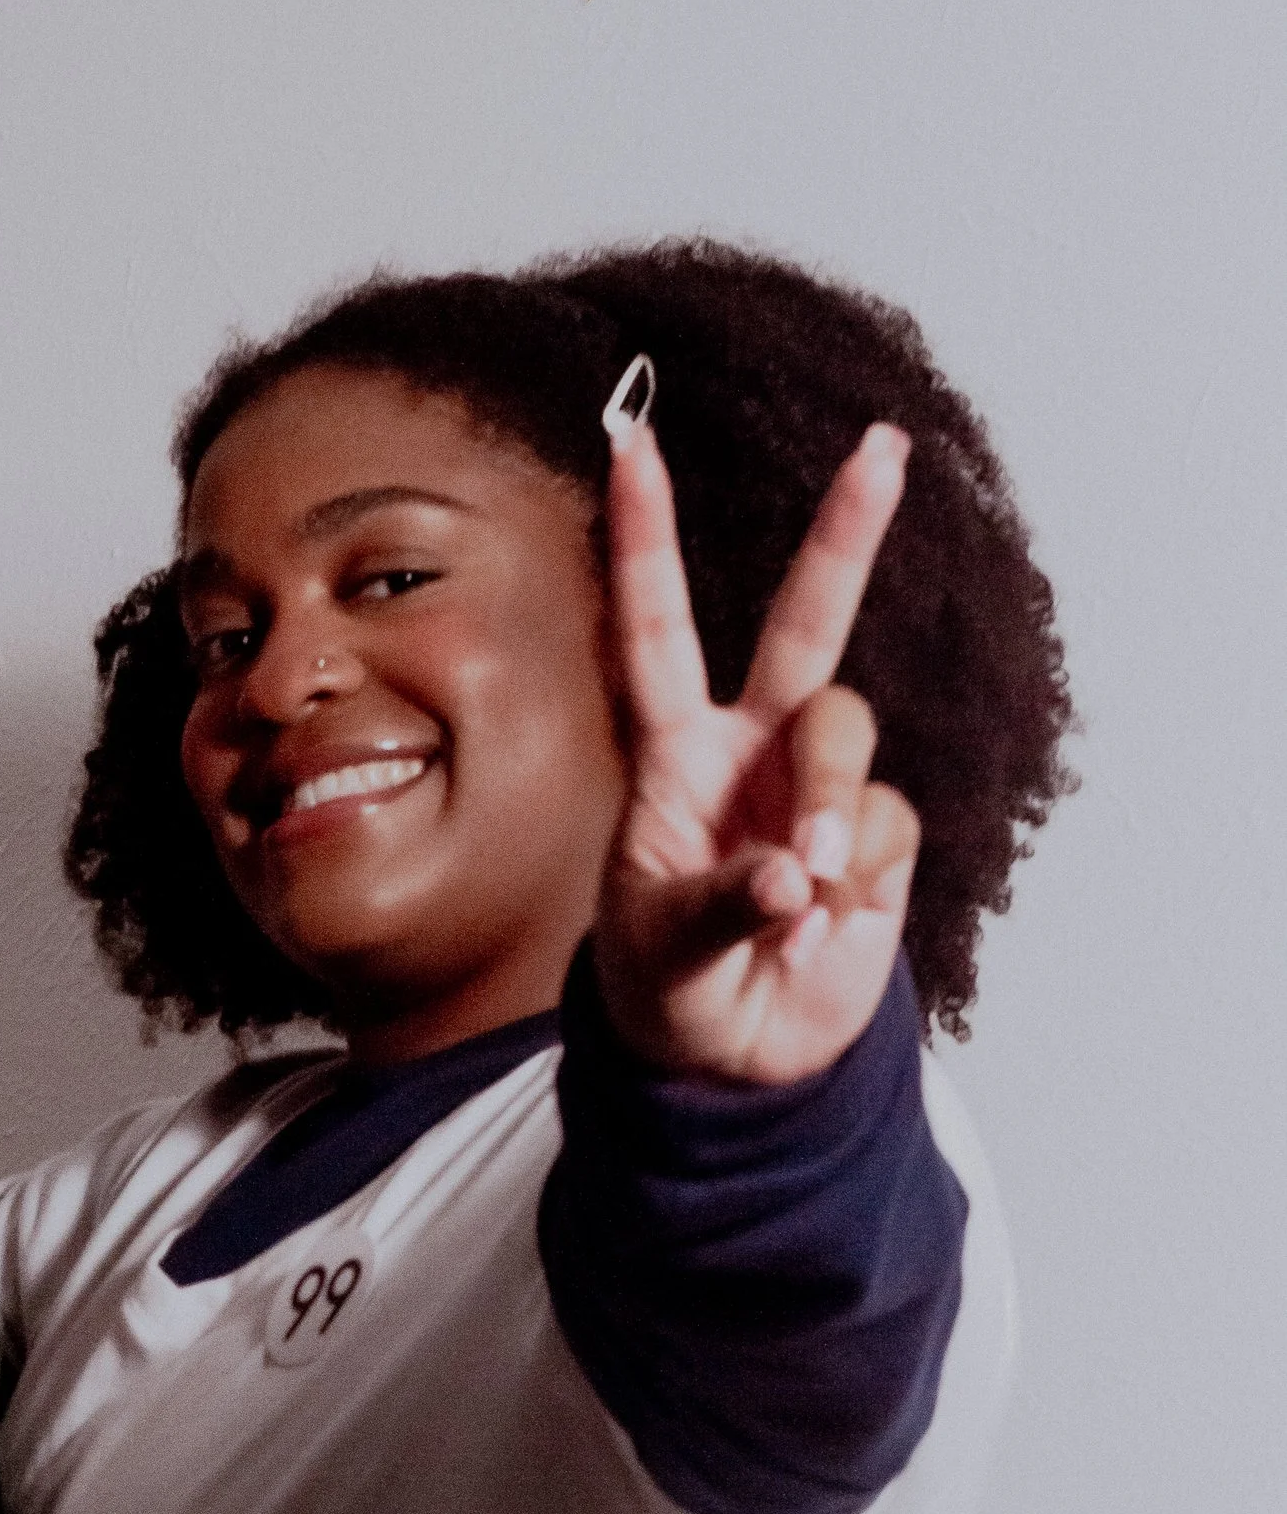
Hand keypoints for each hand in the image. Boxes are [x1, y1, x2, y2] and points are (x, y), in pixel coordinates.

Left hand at [593, 416, 917, 1082]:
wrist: (732, 1066)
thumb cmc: (668, 992)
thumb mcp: (663, 952)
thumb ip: (723, 901)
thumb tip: (797, 868)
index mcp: (672, 755)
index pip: (654, 631)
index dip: (643, 542)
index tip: (630, 447)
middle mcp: (752, 750)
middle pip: (806, 623)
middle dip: (845, 534)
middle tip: (882, 448)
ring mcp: (819, 788)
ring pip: (847, 732)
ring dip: (828, 798)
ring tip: (799, 898)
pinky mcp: (874, 837)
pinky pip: (883, 823)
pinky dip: (855, 878)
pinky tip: (818, 930)